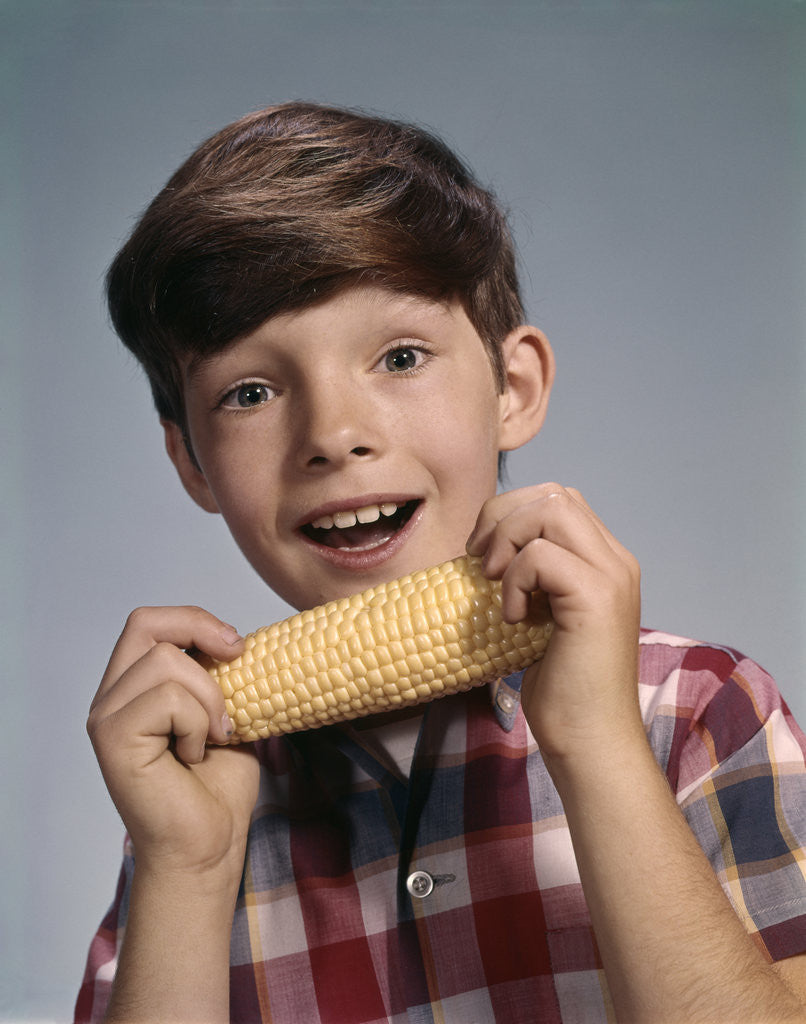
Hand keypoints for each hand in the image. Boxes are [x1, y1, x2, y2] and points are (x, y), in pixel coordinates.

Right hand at [87, 606, 259, 880]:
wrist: (209, 845)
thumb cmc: (217, 787)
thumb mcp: (229, 712)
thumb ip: (221, 674)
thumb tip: (241, 639)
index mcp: (133, 687)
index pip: (149, 622)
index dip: (194, 620)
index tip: (237, 645)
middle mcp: (111, 698)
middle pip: (146, 625)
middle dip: (201, 635)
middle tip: (238, 659)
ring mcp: (106, 717)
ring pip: (166, 662)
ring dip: (209, 697)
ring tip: (213, 736)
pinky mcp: (113, 738)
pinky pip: (168, 699)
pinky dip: (197, 723)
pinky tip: (194, 755)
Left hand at [467, 484, 641, 761]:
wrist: (590, 741)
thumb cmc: (561, 690)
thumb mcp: (541, 618)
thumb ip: (532, 578)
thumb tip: (482, 549)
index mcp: (605, 562)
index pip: (558, 499)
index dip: (511, 514)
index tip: (483, 557)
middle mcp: (616, 561)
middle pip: (553, 493)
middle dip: (502, 516)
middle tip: (479, 564)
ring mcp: (612, 576)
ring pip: (550, 509)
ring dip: (507, 539)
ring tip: (495, 584)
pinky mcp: (597, 598)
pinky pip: (540, 555)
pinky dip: (514, 580)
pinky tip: (514, 620)